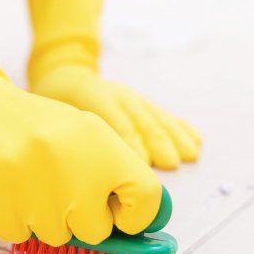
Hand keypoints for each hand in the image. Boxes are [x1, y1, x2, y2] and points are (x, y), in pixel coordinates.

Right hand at [0, 76, 162, 245]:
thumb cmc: (34, 128)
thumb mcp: (83, 135)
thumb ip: (114, 174)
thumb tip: (145, 223)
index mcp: (100, 143)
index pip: (146, 197)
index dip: (136, 215)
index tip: (119, 213)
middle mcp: (69, 164)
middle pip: (96, 230)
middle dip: (80, 218)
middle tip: (58, 186)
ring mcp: (29, 185)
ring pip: (54, 237)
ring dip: (42, 217)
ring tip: (25, 180)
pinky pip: (17, 235)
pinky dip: (12, 218)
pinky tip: (4, 187)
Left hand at [31, 65, 201, 169]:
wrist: (66, 78)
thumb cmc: (58, 108)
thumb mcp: (58, 119)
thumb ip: (74, 141)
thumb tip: (90, 175)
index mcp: (93, 99)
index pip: (115, 121)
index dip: (131, 143)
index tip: (142, 164)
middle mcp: (117, 95)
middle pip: (140, 120)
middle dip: (157, 142)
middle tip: (169, 164)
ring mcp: (132, 98)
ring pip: (157, 118)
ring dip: (174, 138)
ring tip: (188, 156)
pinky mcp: (143, 102)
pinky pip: (165, 115)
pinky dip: (181, 129)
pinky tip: (195, 141)